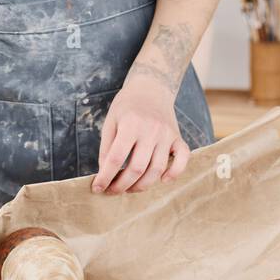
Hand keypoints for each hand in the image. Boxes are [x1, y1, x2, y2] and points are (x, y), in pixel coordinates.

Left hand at [91, 77, 189, 194]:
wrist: (150, 88)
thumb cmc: (127, 106)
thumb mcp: (111, 122)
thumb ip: (107, 148)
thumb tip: (105, 175)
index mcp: (131, 124)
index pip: (116, 158)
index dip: (105, 177)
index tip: (97, 188)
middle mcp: (151, 129)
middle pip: (137, 168)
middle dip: (122, 185)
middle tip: (113, 191)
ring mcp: (167, 134)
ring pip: (157, 169)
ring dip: (142, 185)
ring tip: (130, 189)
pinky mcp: (178, 137)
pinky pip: (182, 159)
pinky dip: (174, 173)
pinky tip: (162, 180)